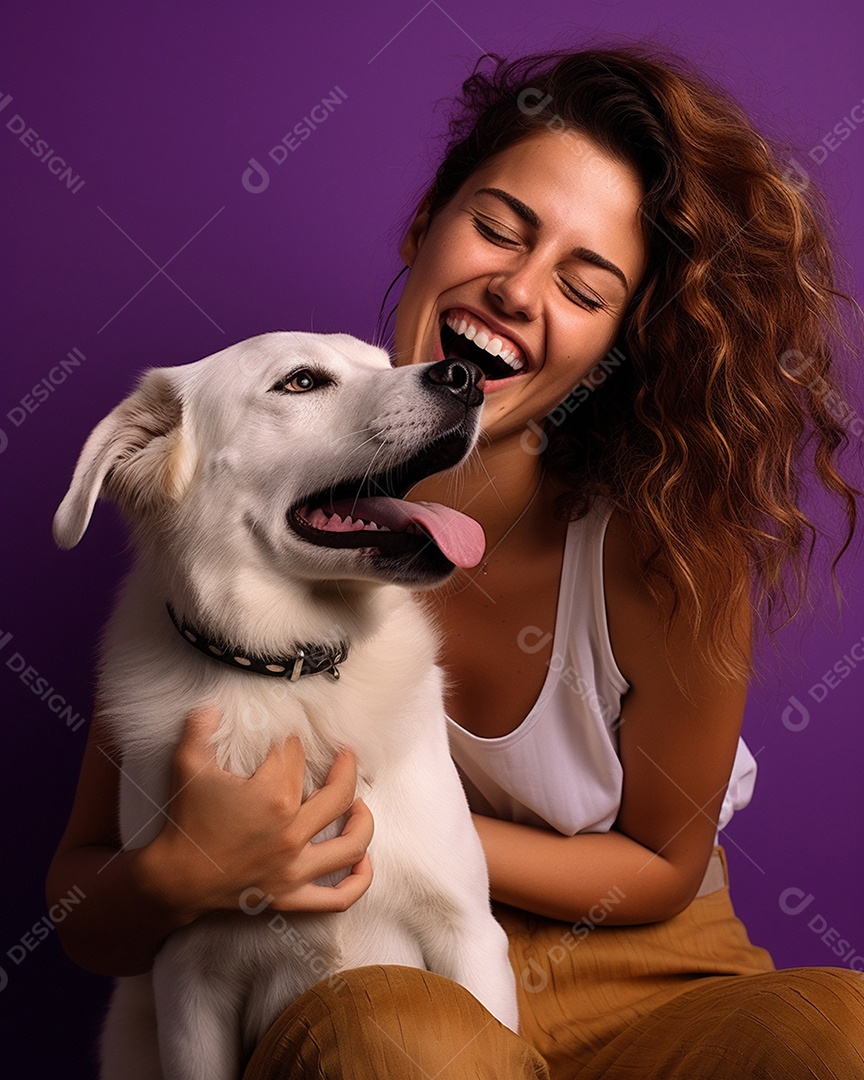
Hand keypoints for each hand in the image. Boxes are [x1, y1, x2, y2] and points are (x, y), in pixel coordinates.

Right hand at [141, 707, 373, 918]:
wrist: (174, 878)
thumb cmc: (185, 821)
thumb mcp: (188, 766)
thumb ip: (200, 728)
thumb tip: (212, 703)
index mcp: (272, 796)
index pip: (298, 758)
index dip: (295, 742)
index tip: (290, 739)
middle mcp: (291, 832)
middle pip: (338, 793)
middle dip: (345, 768)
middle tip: (345, 755)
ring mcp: (294, 867)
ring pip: (350, 844)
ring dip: (363, 821)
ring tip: (359, 804)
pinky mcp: (291, 895)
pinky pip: (337, 897)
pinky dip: (358, 880)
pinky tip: (363, 860)